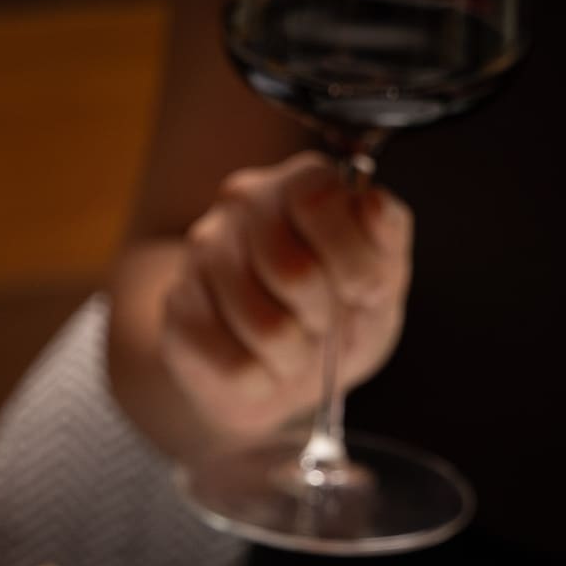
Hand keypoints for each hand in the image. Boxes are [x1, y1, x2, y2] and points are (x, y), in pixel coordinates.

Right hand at [160, 151, 412, 458]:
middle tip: (320, 326)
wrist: (272, 375)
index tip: (362, 291)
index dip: (352, 261)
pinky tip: (259, 368)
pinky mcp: (178, 311)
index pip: (319, 200)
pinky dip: (263, 384)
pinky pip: (238, 368)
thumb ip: (387, 243)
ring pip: (268, 330)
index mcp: (300, 181)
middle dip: (323, 318)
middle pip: (294, 272)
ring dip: (295, 359)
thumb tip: (372, 203)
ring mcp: (202, 254)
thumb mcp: (379, 287)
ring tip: (290, 351)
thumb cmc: (330, 320)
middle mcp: (243, 203)